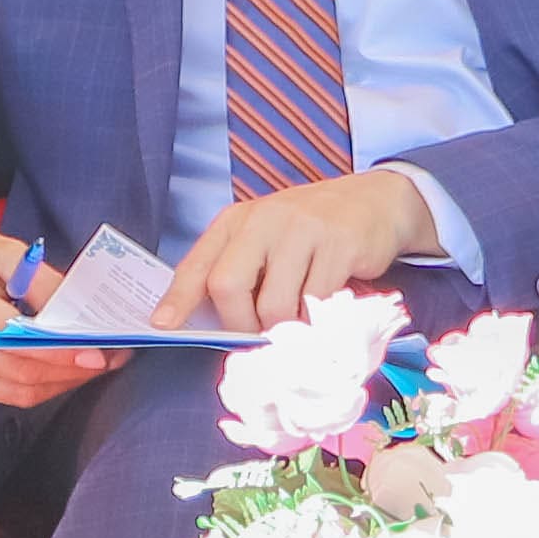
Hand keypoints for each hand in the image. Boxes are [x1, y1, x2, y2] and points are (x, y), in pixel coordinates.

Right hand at [0, 213, 111, 406]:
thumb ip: (40, 280)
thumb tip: (79, 313)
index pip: (19, 342)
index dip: (64, 354)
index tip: (100, 353)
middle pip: (20, 377)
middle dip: (71, 372)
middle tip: (106, 359)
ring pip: (12, 395)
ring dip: (55, 383)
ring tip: (85, 365)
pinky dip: (28, 386)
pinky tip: (48, 369)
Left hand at [157, 166, 434, 332]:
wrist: (375, 201)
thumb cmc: (310, 231)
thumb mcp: (266, 239)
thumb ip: (240, 273)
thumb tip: (216, 327)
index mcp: (237, 222)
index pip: (198, 264)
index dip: (178, 298)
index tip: (162, 325)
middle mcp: (264, 220)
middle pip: (228, 286)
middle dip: (240, 325)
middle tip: (258, 336)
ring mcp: (302, 230)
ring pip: (276, 305)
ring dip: (284, 329)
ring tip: (298, 323)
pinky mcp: (339, 245)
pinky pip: (317, 303)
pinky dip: (317, 321)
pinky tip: (324, 312)